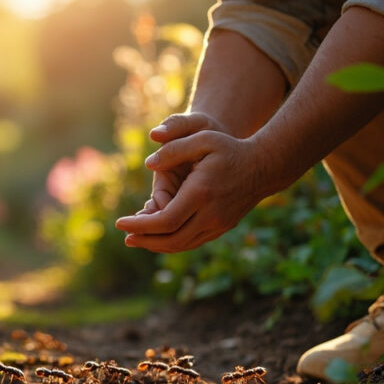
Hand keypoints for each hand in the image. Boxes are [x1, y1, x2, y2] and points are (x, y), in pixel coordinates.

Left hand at [116, 131, 269, 252]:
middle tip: (125, 238)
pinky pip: (192, 242)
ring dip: (156, 245)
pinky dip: (172, 243)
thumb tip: (148, 164)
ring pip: (182, 245)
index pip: (164, 220)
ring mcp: (218, 225)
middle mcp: (211, 215)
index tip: (119, 223)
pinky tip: (158, 238)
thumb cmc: (229, 148)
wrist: (263, 166)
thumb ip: (174, 148)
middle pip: (171, 239)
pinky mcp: (221, 228)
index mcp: (201, 194)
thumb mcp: (202, 138)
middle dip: (144, 241)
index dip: (140, 226)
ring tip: (136, 240)